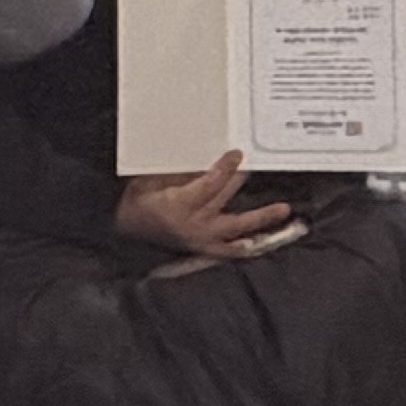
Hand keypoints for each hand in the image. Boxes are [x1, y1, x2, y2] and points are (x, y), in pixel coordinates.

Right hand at [117, 149, 300, 261]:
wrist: (123, 230)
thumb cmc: (134, 204)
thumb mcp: (149, 181)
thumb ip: (177, 173)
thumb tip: (203, 160)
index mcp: (179, 205)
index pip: (210, 184)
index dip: (226, 168)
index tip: (237, 154)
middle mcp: (194, 224)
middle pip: (224, 198)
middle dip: (240, 180)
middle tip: (254, 167)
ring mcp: (200, 239)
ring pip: (236, 228)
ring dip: (261, 219)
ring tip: (282, 210)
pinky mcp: (202, 249)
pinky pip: (228, 251)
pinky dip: (244, 247)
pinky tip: (259, 242)